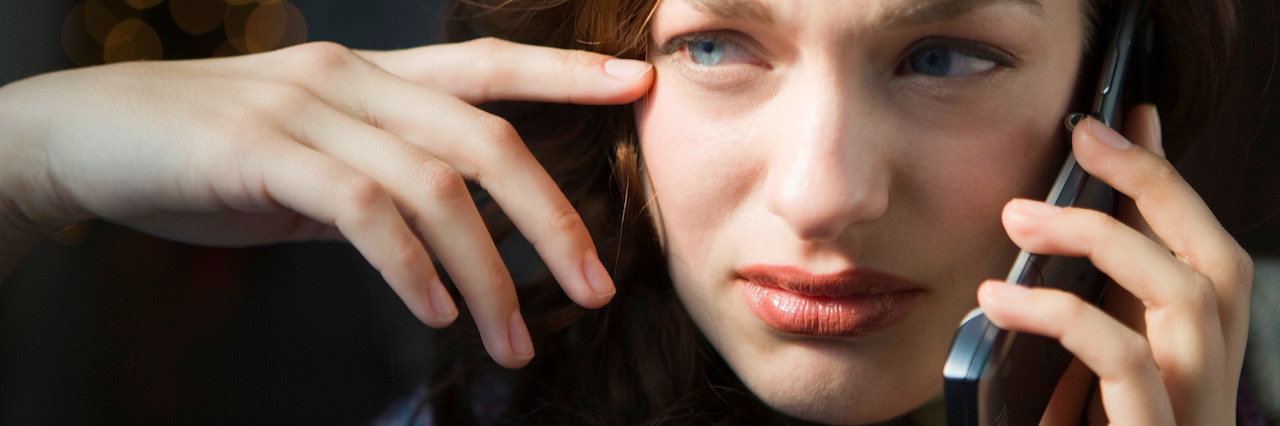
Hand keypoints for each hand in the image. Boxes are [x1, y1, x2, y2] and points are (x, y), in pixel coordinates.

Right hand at [0, 38, 655, 367]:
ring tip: (512, 341)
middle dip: (551, 219)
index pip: (486, 65)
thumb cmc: (206, 151)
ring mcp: (310, 111)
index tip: (636, 85)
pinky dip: (411, 266)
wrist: (85, 138)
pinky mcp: (265, 152)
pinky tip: (435, 311)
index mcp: (372, 75)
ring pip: (435, 186)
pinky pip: (365, 210)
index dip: (564, 74)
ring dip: (487, 274)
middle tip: (592, 289)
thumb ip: (379, 175)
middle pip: (485, 139)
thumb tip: (447, 227)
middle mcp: (353, 79)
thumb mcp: (310, 155)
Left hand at [977, 105, 1251, 424]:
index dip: (1166, 183)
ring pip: (1189, 294)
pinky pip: (1125, 361)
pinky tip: (998, 301)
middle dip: (1157, 183)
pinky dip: (1065, 315)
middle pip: (1217, 260)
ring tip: (1020, 217)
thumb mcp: (1072, 394)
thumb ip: (1072, 331)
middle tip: (1084, 134)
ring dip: (1105, 239)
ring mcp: (1189, 416)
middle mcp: (1207, 387)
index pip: (1197, 256)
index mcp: (1188, 368)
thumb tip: (1027, 255)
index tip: (1119, 122)